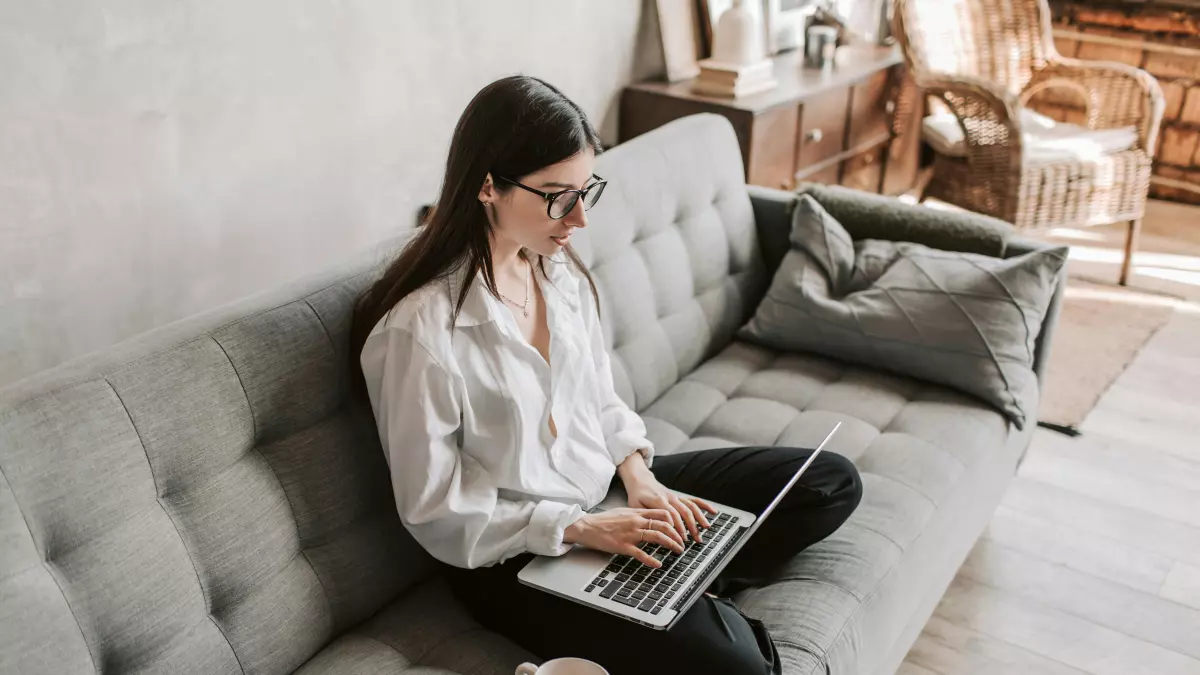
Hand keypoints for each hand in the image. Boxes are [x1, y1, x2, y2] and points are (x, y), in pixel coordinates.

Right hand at [563, 508, 684, 567]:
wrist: (587, 526)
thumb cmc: (604, 521)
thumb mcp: (623, 512)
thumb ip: (638, 514)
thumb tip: (650, 517)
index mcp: (637, 513)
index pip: (662, 513)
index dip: (675, 521)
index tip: (681, 529)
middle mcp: (636, 521)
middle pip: (664, 525)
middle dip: (677, 535)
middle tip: (683, 543)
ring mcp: (630, 534)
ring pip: (657, 536)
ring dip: (671, 544)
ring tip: (678, 550)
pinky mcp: (623, 546)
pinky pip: (641, 554)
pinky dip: (651, 560)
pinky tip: (658, 564)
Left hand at [624, 473, 717, 544]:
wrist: (640, 480)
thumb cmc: (636, 496)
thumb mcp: (635, 506)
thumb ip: (645, 516)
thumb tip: (654, 527)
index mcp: (659, 501)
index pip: (672, 516)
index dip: (678, 528)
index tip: (681, 539)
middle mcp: (670, 498)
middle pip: (684, 512)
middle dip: (691, 526)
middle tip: (696, 540)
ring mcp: (676, 497)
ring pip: (691, 507)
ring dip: (700, 518)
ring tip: (706, 529)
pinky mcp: (679, 497)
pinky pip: (693, 501)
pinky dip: (704, 505)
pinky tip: (713, 511)